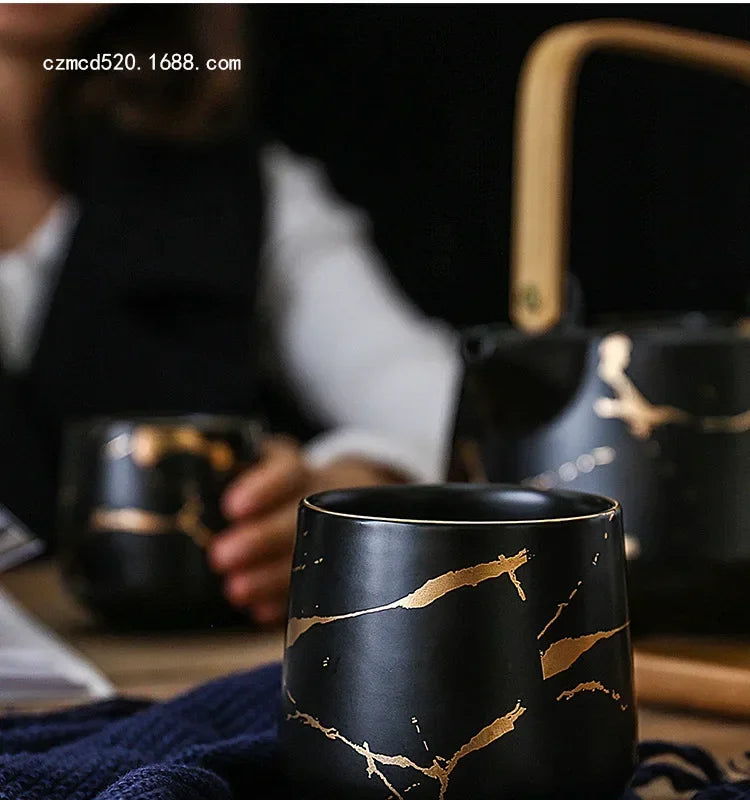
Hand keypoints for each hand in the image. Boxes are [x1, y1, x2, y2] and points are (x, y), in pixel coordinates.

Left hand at [208, 435, 403, 625]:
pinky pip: (311, 587)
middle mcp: (314, 499)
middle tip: (220, 557)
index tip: (232, 507)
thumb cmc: (269, 484)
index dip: (263, 488)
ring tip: (236, 591)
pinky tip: (260, 610)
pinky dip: (285, 601)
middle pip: (296, 517)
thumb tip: (161, 472)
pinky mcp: (325, 566)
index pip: (287, 472)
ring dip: (270, 576)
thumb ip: (219, 471)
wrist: (331, 497)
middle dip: (260, 539)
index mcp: (293, 470)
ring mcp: (325, 533)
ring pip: (306, 555)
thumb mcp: (250, 465)